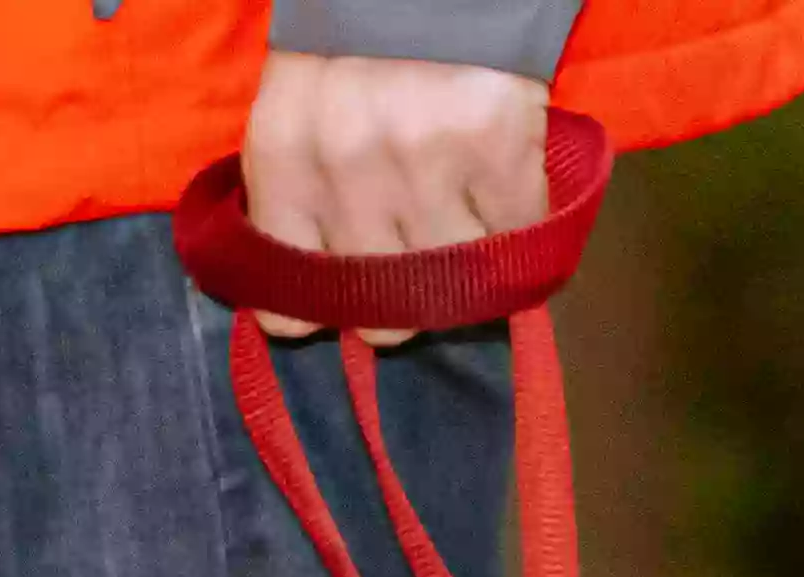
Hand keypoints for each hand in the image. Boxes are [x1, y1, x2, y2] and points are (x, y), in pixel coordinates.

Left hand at [241, 50, 548, 338]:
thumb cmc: (355, 36)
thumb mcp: (295, 110)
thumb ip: (292, 198)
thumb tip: (304, 303)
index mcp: (285, 163)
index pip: (292, 308)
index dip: (327, 314)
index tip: (347, 302)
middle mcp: (348, 172)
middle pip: (381, 309)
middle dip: (402, 298)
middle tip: (416, 259)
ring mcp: (426, 164)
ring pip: (451, 282)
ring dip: (465, 265)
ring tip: (465, 223)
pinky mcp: (499, 147)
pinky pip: (516, 232)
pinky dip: (519, 228)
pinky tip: (504, 196)